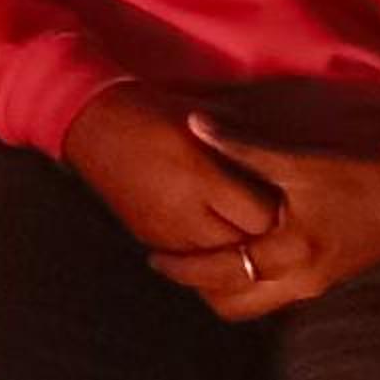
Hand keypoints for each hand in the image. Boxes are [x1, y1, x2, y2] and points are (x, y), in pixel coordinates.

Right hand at [60, 83, 278, 253]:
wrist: (90, 123)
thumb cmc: (152, 111)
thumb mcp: (204, 119)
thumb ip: (244, 148)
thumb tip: (285, 169)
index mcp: (200, 177)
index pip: (260, 218)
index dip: (279, 214)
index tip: (289, 202)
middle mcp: (182, 212)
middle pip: (242, 250)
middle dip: (262, 241)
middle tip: (278, 228)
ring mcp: (163, 230)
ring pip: (216, 267)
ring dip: (236, 257)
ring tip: (252, 240)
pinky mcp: (148, 238)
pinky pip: (190, 265)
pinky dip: (209, 259)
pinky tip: (218, 242)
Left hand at [148, 118, 379, 320]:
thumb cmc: (363, 175)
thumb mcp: (300, 162)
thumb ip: (243, 147)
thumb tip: (194, 123)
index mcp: (290, 254)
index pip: (220, 274)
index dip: (182, 267)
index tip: (152, 257)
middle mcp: (302, 282)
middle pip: (233, 306)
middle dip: (199, 289)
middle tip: (171, 263)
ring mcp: (318, 286)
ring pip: (256, 305)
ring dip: (226, 288)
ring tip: (198, 258)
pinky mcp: (329, 279)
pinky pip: (277, 294)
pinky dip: (251, 283)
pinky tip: (238, 253)